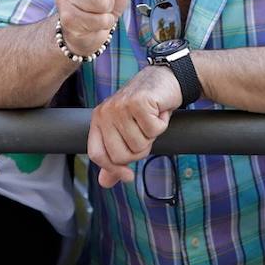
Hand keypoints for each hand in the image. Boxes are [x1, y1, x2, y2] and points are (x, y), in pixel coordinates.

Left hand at [87, 65, 182, 187]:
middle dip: (140, 150)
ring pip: (139, 145)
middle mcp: (105, 112)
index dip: (113, 169)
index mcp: (98, 120)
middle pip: (121, 155)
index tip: (129, 176)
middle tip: (145, 133)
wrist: (167, 81)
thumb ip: (115, 157)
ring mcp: (120, 106)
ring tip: (151, 118)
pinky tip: (159, 111)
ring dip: (152, 135)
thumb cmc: (146, 109)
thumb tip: (103, 183)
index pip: (96, 154)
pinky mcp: (138, 102)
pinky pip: (153, 130)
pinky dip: (162, 124)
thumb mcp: (128, 133)